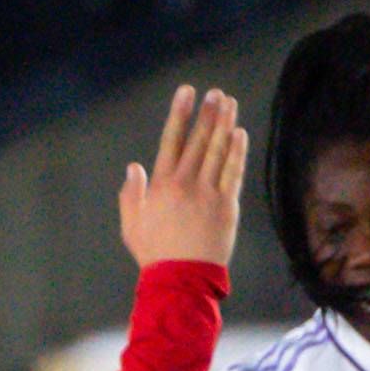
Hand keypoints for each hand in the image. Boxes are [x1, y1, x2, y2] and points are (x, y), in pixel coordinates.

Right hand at [118, 83, 247, 271]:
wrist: (182, 277)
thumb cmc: (154, 253)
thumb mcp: (131, 225)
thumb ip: (131, 194)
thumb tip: (134, 167)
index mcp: (160, 186)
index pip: (170, 141)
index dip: (179, 115)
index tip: (186, 93)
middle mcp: (185, 184)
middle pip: (199, 141)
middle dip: (207, 114)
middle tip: (215, 93)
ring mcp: (208, 192)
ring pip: (218, 151)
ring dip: (224, 125)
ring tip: (229, 104)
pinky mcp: (227, 204)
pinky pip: (233, 171)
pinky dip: (236, 151)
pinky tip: (239, 134)